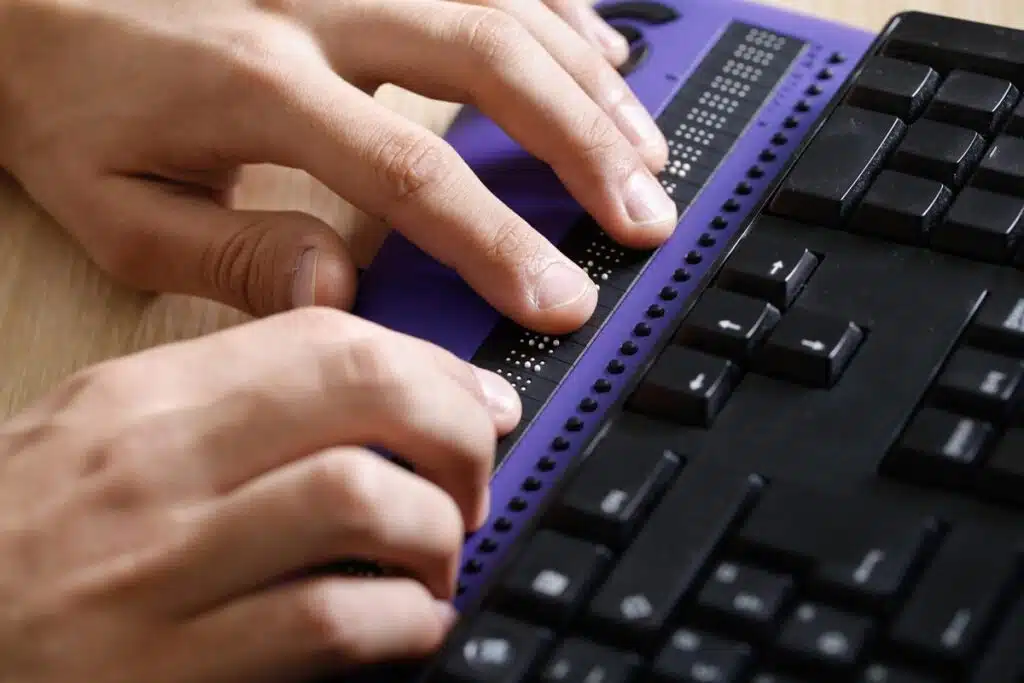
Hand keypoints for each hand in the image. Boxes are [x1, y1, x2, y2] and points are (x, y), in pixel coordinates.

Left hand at [0, 0, 673, 334]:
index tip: (557, 298)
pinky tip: (603, 53)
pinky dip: (558, 10)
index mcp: (259, 86)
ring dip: (587, 82)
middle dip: (580, 148)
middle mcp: (317, 7)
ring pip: (502, 5)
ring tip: (646, 151)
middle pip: (487, 63)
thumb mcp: (114, 206)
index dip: (496, 240)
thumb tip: (338, 287)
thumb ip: (228, 254)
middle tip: (642, 217)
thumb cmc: (68, 101)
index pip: (410, 170)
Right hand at [0, 306, 520, 681]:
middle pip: (367, 394)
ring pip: (365, 500)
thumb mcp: (101, 438)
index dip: (433, 368)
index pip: (327, 337)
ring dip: (438, 534)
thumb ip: (229, 407)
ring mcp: (163, 569)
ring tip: (437, 562)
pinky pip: (333, 623)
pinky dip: (404, 623)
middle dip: (459, 433)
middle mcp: (158, 467)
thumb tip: (369, 397)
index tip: (477, 404)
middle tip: (472, 482)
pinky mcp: (171, 669)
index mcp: (145, 398)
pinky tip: (406, 628)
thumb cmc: (18, 542)